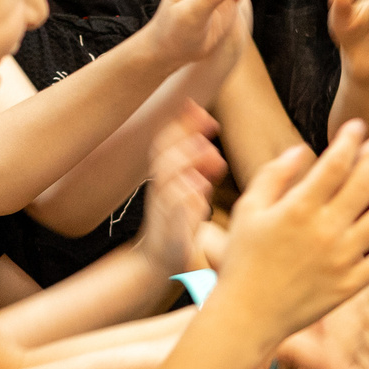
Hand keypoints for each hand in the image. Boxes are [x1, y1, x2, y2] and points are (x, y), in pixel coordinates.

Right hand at [137, 102, 223, 276]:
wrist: (155, 261)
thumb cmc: (175, 222)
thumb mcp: (187, 189)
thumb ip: (199, 167)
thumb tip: (212, 146)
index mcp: (163, 176)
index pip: (166, 141)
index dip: (181, 122)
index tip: (200, 108)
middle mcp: (159, 188)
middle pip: (164, 153)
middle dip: (187, 134)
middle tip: (211, 125)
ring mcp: (162, 209)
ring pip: (167, 177)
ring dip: (188, 161)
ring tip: (212, 155)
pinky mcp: (171, 231)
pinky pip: (175, 210)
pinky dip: (187, 197)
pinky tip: (202, 188)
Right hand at [217, 122, 368, 345]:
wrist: (248, 313)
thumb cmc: (243, 259)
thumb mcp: (248, 210)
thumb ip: (274, 175)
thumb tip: (302, 149)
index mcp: (298, 209)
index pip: (334, 164)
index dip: (349, 140)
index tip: (356, 126)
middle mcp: (325, 232)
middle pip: (363, 185)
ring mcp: (342, 260)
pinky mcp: (351, 285)